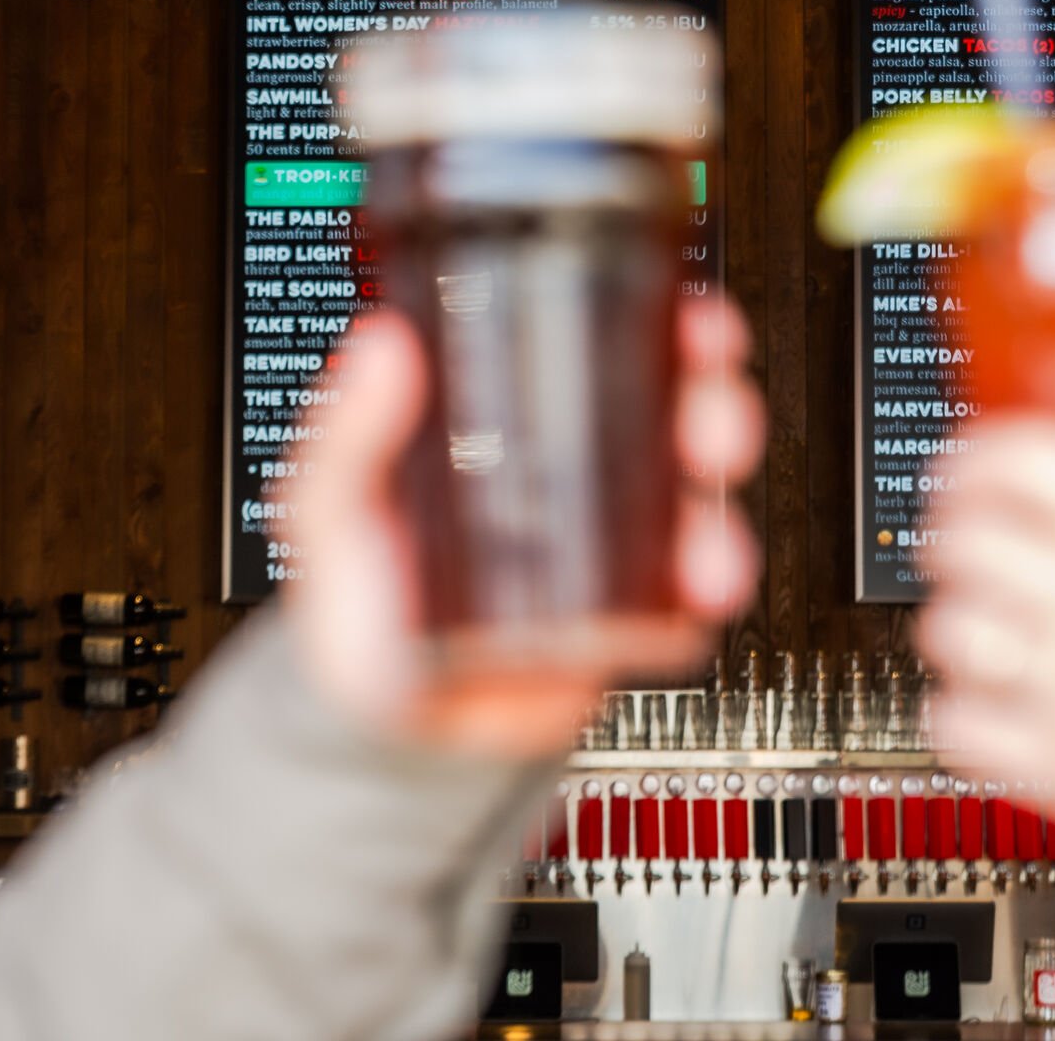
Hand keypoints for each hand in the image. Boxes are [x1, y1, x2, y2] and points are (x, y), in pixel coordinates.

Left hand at [283, 299, 762, 757]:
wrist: (388, 733)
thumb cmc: (358, 609)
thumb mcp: (332, 509)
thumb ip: (348, 436)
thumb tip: (379, 346)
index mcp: (517, 426)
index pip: (604, 349)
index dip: (661, 328)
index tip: (688, 321)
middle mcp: (578, 472)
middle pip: (678, 413)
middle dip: (715, 408)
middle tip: (708, 428)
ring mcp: (616, 542)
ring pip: (703, 497)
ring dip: (722, 508)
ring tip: (705, 543)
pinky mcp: (637, 613)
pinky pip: (698, 588)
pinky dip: (715, 582)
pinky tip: (698, 587)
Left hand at [916, 417, 1054, 923]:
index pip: (1026, 460)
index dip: (985, 454)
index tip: (977, 465)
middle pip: (966, 537)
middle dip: (957, 531)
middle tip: (970, 539)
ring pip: (947, 628)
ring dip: (956, 621)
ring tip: (983, 626)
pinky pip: (955, 728)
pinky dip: (958, 715)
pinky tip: (990, 709)